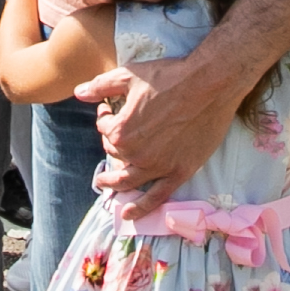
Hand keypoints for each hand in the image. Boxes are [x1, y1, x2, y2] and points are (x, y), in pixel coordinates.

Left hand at [74, 42, 246, 212]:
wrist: (210, 84)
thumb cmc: (169, 77)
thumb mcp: (128, 76)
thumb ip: (101, 86)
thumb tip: (79, 92)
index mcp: (121, 131)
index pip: (104, 129)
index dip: (104, 116)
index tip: (108, 107)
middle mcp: (136, 153)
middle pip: (115, 152)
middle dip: (111, 141)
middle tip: (114, 131)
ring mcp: (159, 166)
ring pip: (128, 180)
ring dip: (113, 184)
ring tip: (102, 183)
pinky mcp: (180, 172)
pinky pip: (157, 196)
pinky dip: (142, 207)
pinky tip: (129, 215)